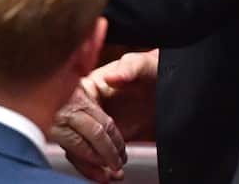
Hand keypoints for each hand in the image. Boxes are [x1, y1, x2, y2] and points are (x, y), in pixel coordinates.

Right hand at [52, 49, 158, 181]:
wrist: (164, 87)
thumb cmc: (150, 70)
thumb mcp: (141, 65)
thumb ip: (128, 68)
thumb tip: (112, 77)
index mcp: (86, 86)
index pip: (78, 110)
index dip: (90, 127)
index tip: (104, 139)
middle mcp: (82, 107)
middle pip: (75, 135)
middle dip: (92, 154)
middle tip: (112, 162)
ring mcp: (89, 125)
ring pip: (78, 151)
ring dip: (93, 167)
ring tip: (111, 174)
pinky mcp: (98, 140)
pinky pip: (90, 158)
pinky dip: (97, 169)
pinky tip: (110, 175)